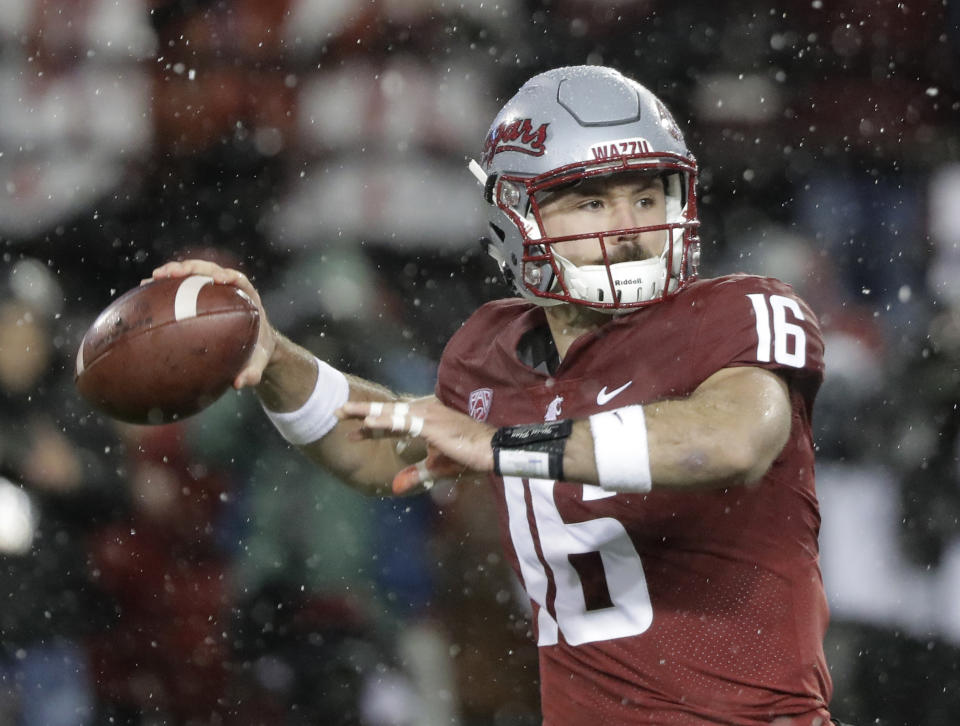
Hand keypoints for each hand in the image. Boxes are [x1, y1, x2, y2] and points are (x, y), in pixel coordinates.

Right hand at [149, 259, 276, 388]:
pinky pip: (180, 288)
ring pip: (192, 275)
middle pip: (209, 270)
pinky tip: (144, 291)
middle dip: (191, 268)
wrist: (254, 346)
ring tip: (152, 277)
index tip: (219, 279)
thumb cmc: (257, 352)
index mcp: (247, 298)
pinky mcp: (198, 295)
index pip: (239, 280)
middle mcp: (229, 289)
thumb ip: (253, 372)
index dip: (229, 276)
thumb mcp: (258, 363)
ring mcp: (212, 290)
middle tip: (174, 273)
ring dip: (173, 272)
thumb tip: (238, 384)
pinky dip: (164, 288)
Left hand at [338, 398, 494, 494]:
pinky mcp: (431, 425)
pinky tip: (367, 423)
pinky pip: (402, 423)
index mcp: (427, 417)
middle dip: (361, 411)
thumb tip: (396, 486)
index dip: (372, 423)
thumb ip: (416, 473)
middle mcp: (426, 410)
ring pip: (390, 413)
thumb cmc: (470, 457)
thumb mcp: (437, 468)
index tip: (353, 427)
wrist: (493, 451)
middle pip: (387, 410)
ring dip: (366, 413)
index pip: (394, 418)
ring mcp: (428, 416)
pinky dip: (383, 422)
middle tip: (337, 411)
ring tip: (344, 412)